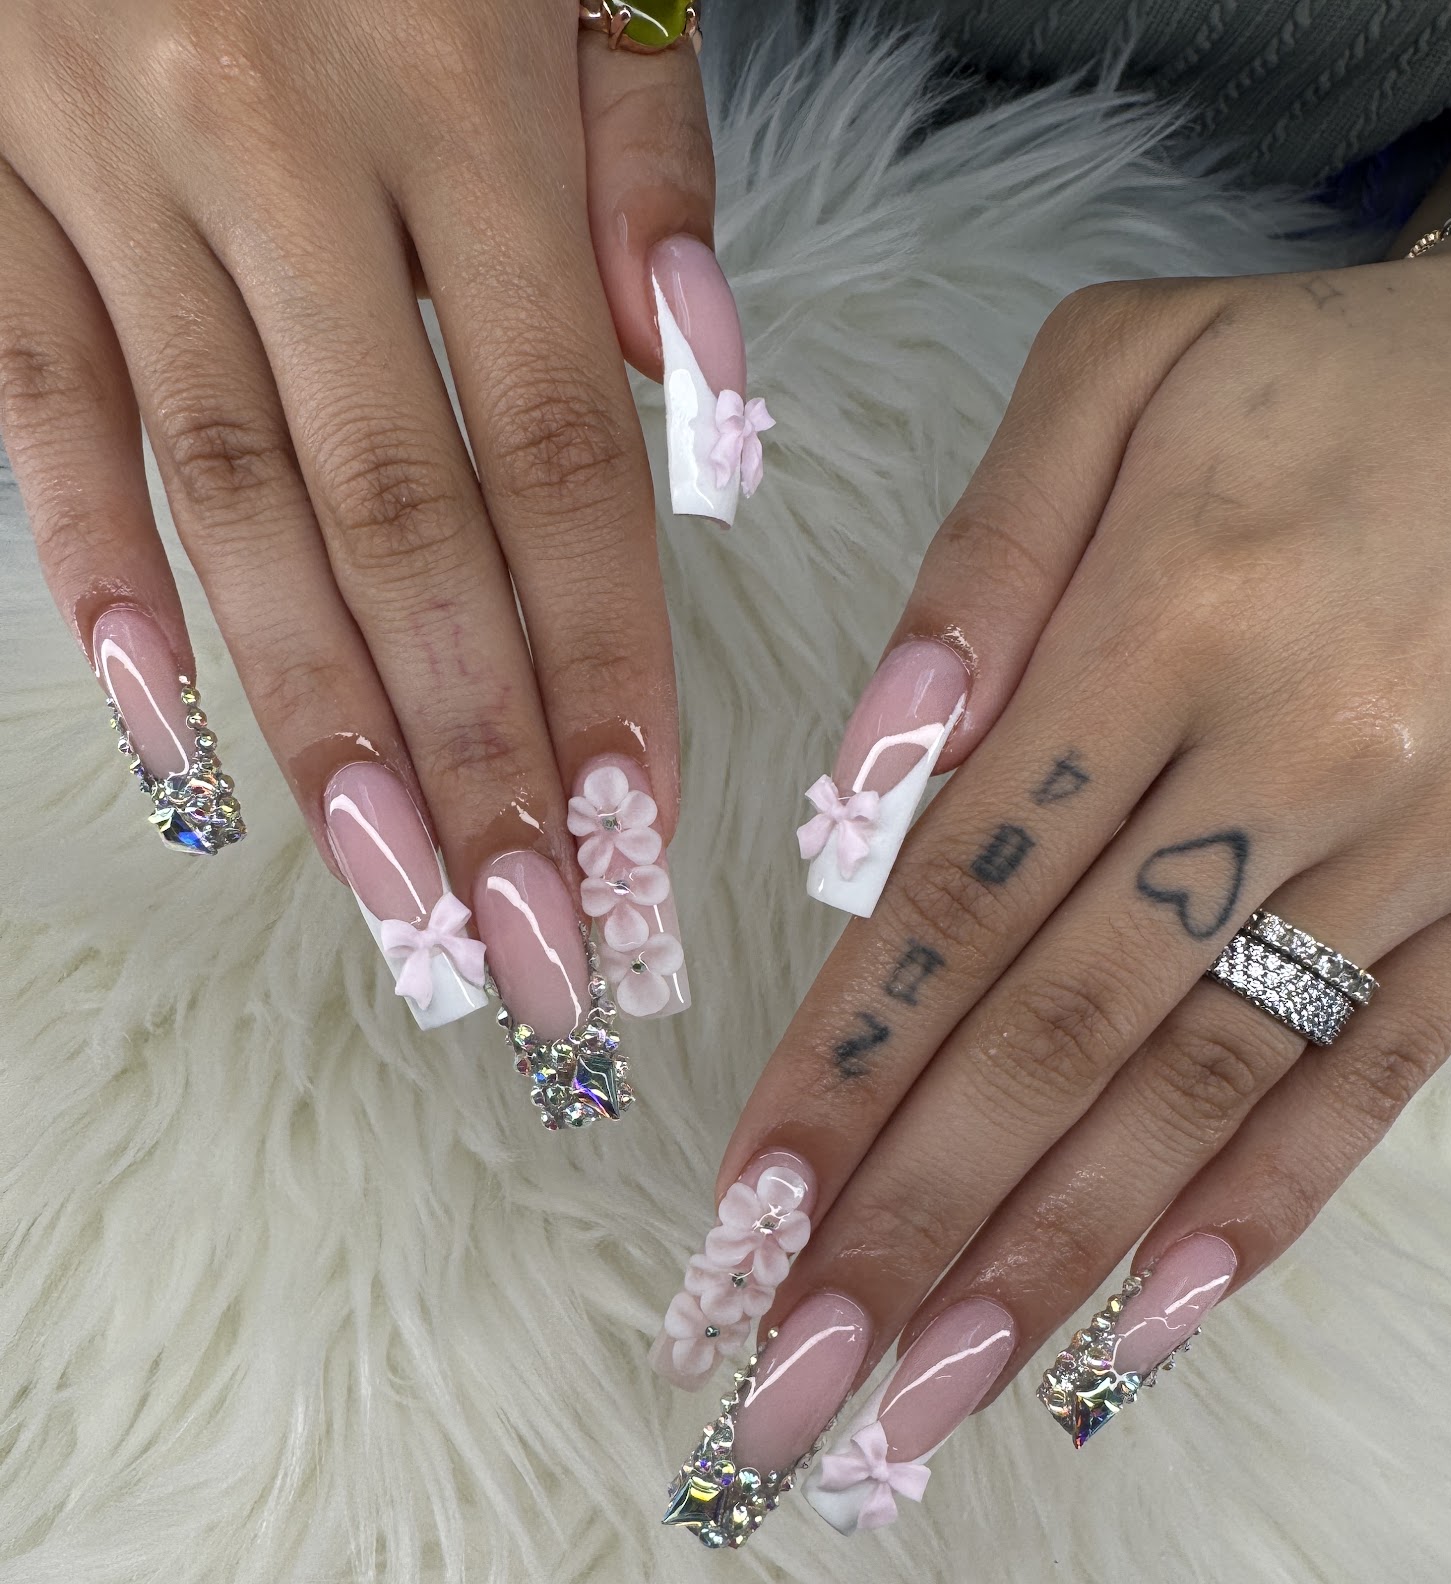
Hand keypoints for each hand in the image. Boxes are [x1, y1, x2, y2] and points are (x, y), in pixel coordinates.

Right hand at [0, 0, 755, 1107]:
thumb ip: (643, 145)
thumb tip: (696, 384)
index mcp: (458, 85)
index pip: (556, 445)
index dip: (602, 654)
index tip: (640, 827)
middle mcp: (282, 144)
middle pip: (403, 517)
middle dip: (476, 755)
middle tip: (527, 943)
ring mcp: (108, 168)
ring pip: (229, 503)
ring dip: (319, 724)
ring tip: (393, 901)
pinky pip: (35, 408)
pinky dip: (101, 582)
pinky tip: (173, 743)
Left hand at [659, 246, 1450, 1541]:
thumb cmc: (1329, 377)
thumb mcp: (1126, 374)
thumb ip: (980, 565)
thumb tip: (866, 782)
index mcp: (1162, 626)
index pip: (960, 899)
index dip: (846, 1069)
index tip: (746, 1217)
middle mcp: (1282, 764)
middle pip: (1057, 1033)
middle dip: (909, 1226)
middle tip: (792, 1389)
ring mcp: (1406, 853)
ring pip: (1198, 1090)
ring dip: (1049, 1262)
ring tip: (922, 1405)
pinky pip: (1368, 1083)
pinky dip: (1253, 1213)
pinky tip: (1137, 1335)